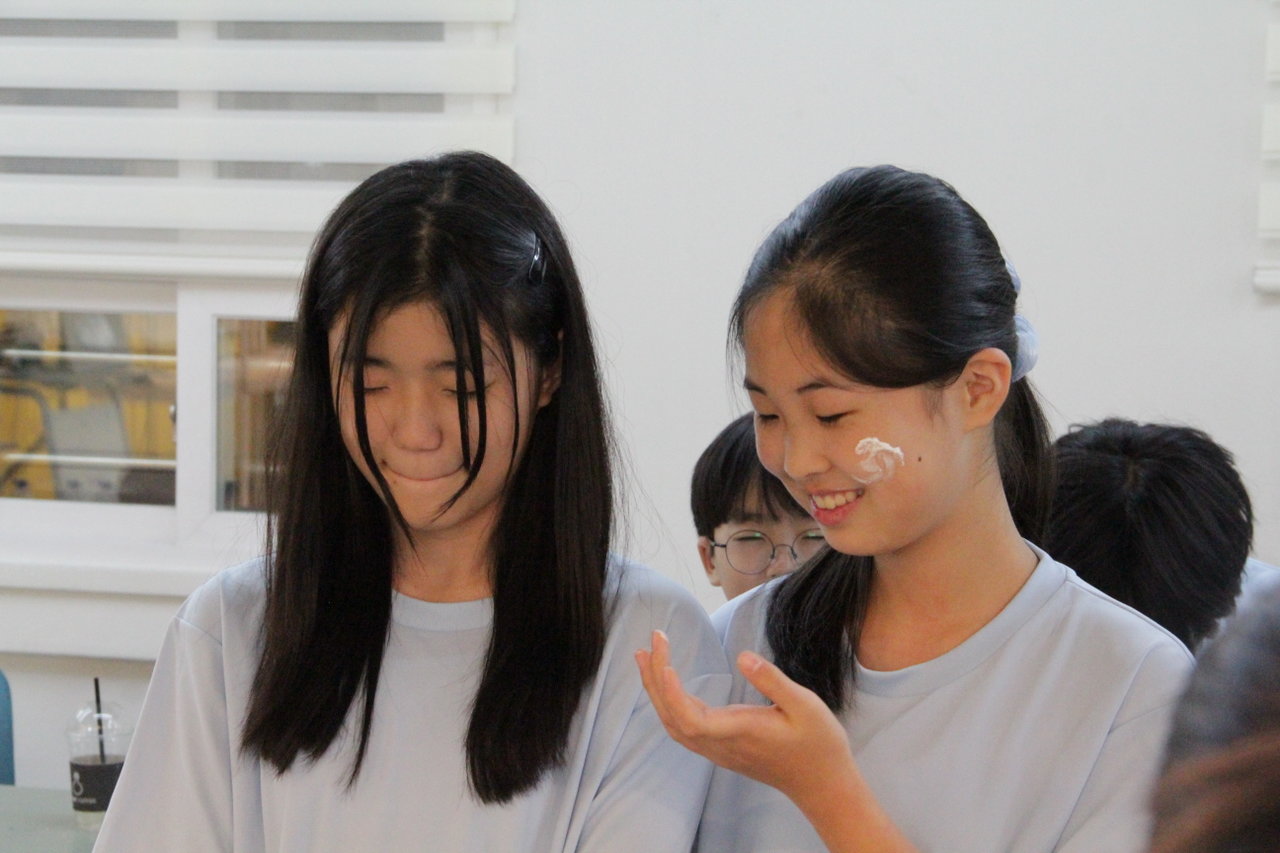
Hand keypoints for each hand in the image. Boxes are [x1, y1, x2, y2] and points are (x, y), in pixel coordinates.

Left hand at [634, 629, 856, 807]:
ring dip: (657, 691)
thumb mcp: (805, 705)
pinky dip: (669, 702)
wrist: (822, 783)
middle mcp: (722, 745)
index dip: (671, 693)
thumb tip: (743, 657)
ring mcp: (719, 750)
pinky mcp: (722, 749)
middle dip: (655, 679)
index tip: (664, 662)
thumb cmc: (818, 743)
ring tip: (647, 657)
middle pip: (673, 717)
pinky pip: (684, 727)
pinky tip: (667, 683)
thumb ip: (772, 680)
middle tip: (651, 642)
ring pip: (674, 724)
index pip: (689, 718)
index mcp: (739, 732)